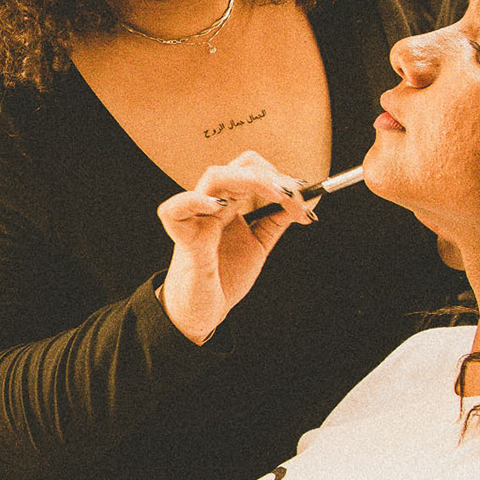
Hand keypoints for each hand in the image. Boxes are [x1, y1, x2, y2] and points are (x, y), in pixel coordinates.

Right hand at [157, 151, 313, 343]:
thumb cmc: (223, 278)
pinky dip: (195, 200)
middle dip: (272, 175)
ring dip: (252, 180)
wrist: (202, 312)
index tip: (305, 195)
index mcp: (229, 204)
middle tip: (295, 195)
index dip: (280, 176)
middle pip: (237, 166)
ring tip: (278, 195)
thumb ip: (274, 223)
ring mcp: (196, 219)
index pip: (252, 171)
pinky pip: (174, 209)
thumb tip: (301, 202)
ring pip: (214, 177)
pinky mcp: (182, 239)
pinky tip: (219, 206)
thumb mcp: (258, 246)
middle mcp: (212, 205)